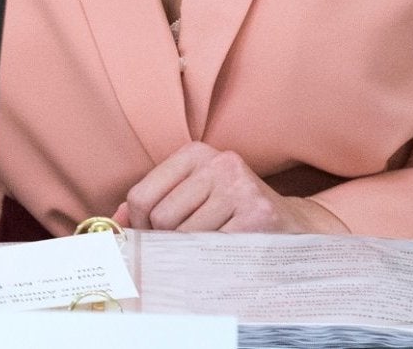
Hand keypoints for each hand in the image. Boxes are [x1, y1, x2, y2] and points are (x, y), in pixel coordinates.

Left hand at [116, 142, 349, 233]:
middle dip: (167, 242)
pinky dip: (215, 259)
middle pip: (161, 217)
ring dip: (194, 252)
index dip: (141, 226)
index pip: (142, 194)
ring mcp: (240, 187)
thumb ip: (154, 202)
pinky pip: (214, 248)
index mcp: (196, 153)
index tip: (153, 239)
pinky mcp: (258, 214)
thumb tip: (115, 221)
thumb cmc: (236, 214)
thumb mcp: (195, 196)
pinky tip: (231, 252)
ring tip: (214, 247)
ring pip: (186, 236)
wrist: (298, 227)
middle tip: (189, 249)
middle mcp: (218, 163)